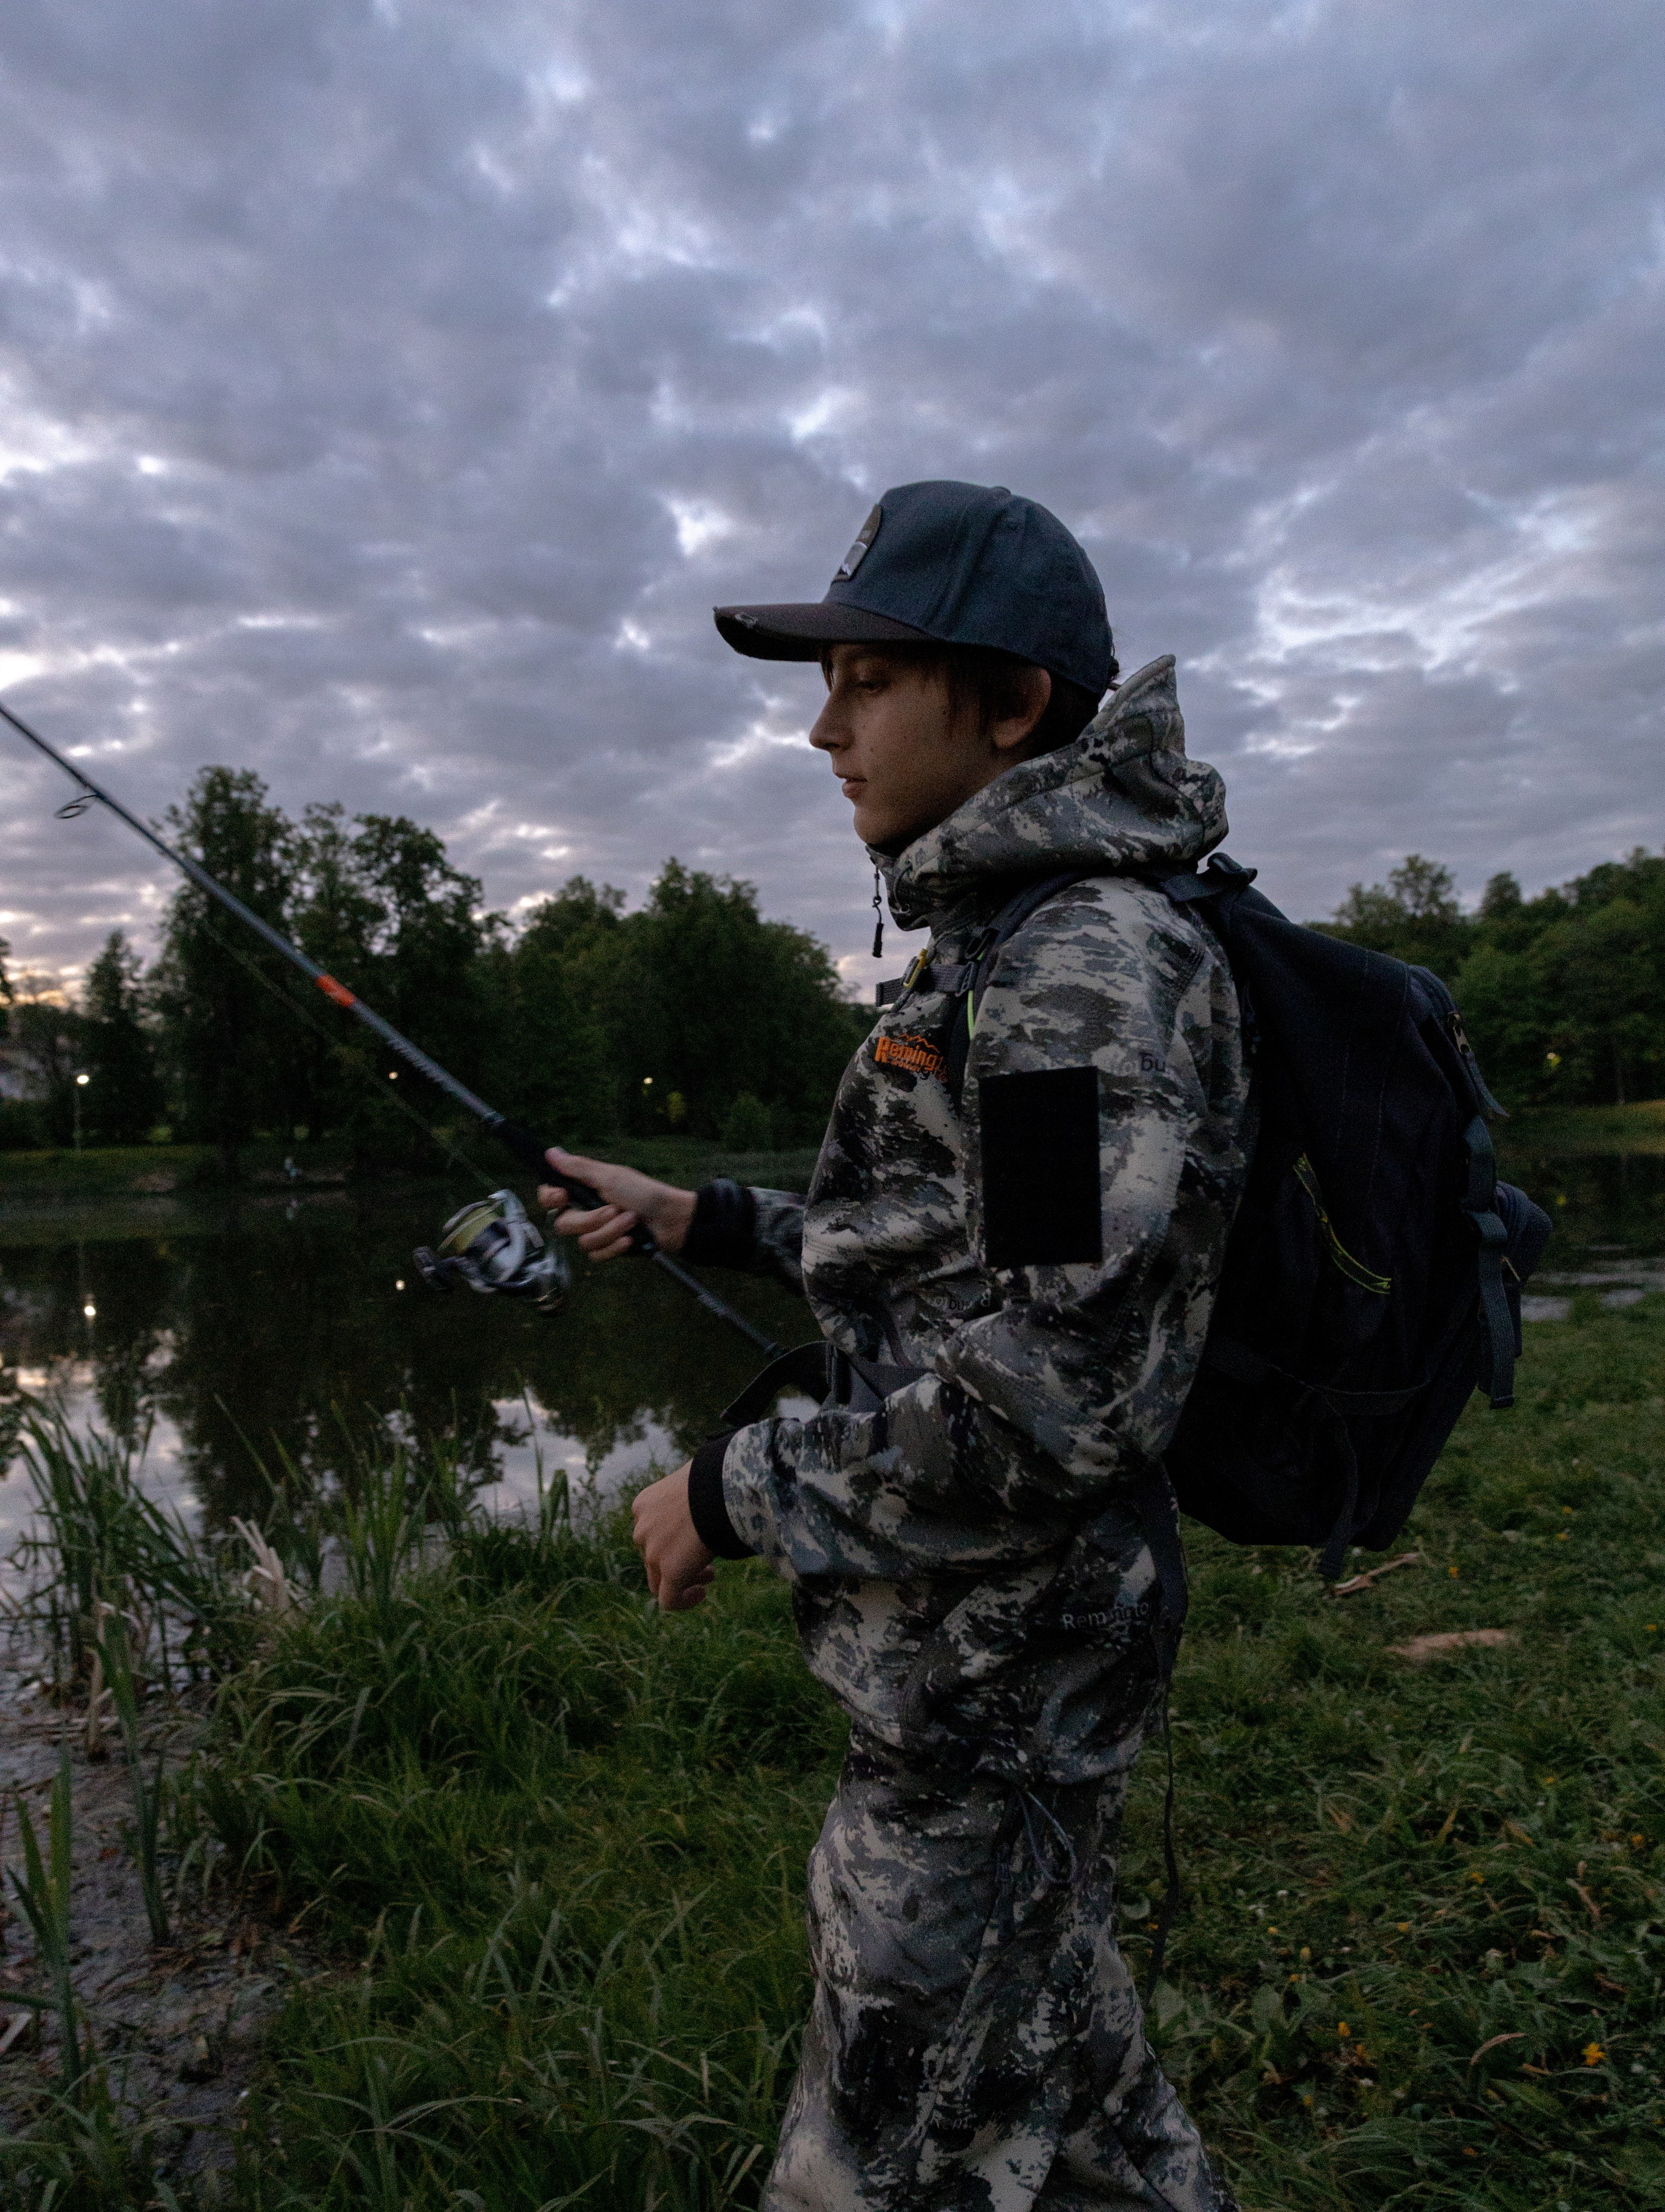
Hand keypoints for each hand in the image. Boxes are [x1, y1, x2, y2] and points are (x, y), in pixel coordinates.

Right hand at [537, 1149, 697, 1261]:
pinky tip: (630, 1239)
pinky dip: (615, 1246)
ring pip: (584, 1242)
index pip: (549, 1197)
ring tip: (631, 1220)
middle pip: (564, 1224)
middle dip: (592, 1219)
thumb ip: (578, 1168)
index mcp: (583, 1189)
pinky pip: (597, 1255)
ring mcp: (596, 1231)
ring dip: (611, 1231)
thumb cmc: (643, 1192)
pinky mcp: (607, 1248)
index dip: (550, 1198)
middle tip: (614, 1209)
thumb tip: (550, 1151)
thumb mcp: (610, 1176)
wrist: (672, 1219)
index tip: (563, 1196)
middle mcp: (585, 1210)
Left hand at [632, 1464, 714, 1611]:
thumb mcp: (691, 1481)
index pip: (650, 1531)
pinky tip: (701, 1594)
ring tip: (708, 1575)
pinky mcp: (671, 1572)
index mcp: (643, 1505)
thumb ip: (689, 1494)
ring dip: (682, 1580)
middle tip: (704, 1560)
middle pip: (652, 1557)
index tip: (694, 1539)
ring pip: (659, 1580)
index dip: (671, 1541)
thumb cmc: (714, 1477)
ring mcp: (653, 1553)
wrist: (718, 1487)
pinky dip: (683, 1601)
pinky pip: (669, 1600)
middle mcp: (642, 1529)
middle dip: (676, 1561)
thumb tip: (710, 1491)